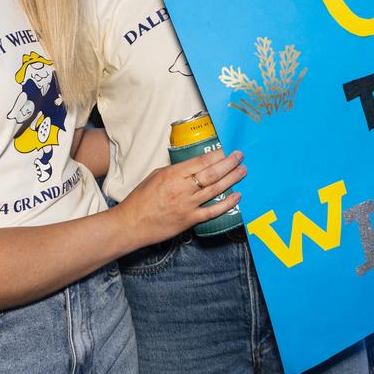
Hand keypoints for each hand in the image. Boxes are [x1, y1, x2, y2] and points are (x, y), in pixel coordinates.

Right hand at [115, 148, 245, 248]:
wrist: (131, 224)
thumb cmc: (140, 199)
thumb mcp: (156, 176)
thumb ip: (176, 170)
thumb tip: (194, 165)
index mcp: (172, 174)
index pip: (200, 161)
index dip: (217, 155)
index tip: (227, 149)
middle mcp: (182, 188)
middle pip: (212, 173)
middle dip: (229, 163)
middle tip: (240, 156)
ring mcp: (187, 205)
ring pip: (215, 190)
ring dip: (231, 179)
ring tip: (242, 171)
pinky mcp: (189, 220)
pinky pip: (212, 212)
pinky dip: (227, 204)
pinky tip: (237, 196)